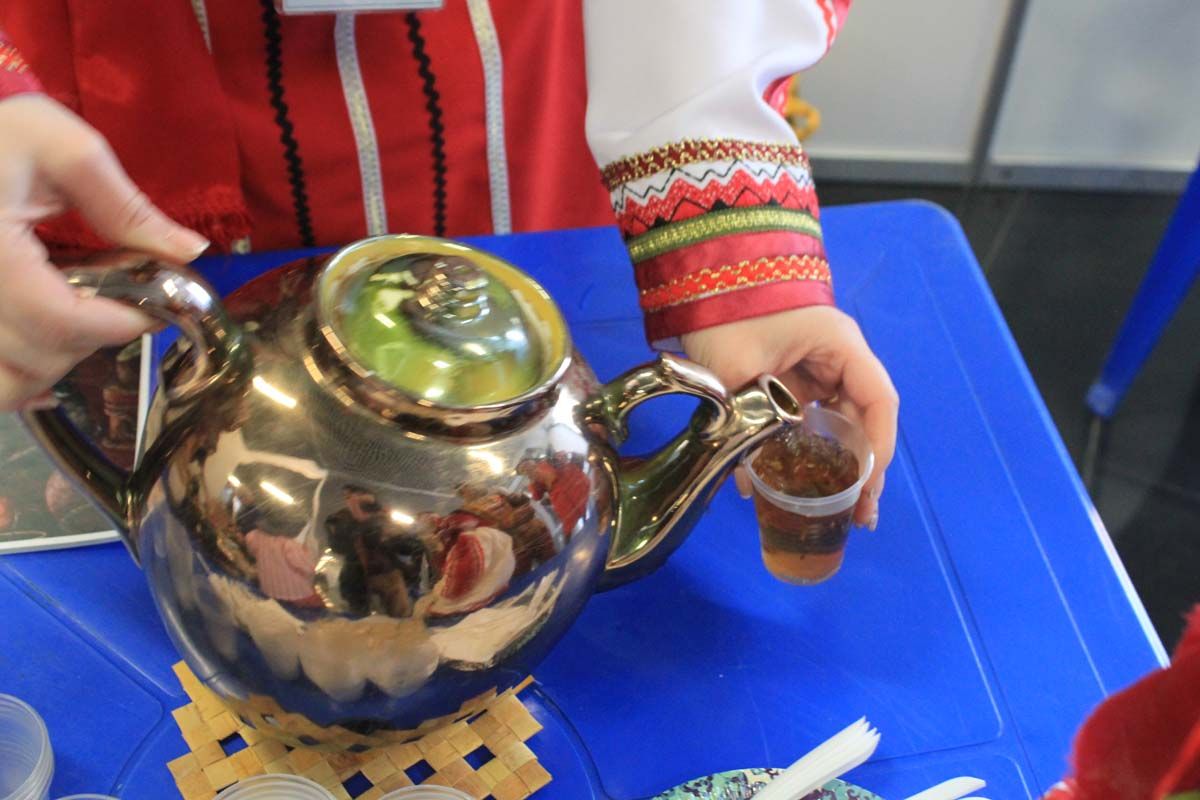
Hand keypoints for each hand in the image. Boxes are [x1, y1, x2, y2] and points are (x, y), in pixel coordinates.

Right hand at [0, 94, 208, 411]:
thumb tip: (191, 251)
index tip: (157, 306)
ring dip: (49, 370)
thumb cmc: (0, 131)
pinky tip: (42, 356)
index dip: (120, 323)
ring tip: (79, 331)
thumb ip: (126, 206)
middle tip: (121, 308)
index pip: (61, 320)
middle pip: (34, 358)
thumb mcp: (64, 149)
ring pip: (4, 383)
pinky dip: (17, 378)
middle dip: (91, 342)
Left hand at [681, 306, 898, 528]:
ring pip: (836, 422)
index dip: (878, 448)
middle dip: (862, 469)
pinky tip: (796, 483)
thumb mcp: (737, 370)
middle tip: (860, 515)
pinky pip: (808, 418)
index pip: (878, 401)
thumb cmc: (726, 312)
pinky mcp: (791, 376)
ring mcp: (815, 367)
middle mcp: (836, 358)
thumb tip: (747, 486)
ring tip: (836, 510)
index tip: (867, 488)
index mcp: (840, 346)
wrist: (700, 277)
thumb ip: (746, 425)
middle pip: (862, 418)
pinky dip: (806, 449)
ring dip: (835, 464)